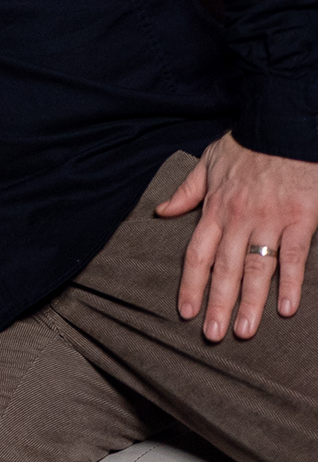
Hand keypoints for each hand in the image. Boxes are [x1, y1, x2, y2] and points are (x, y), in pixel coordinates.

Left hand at [156, 132, 317, 340]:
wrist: (282, 126)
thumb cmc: (247, 146)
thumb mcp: (207, 163)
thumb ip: (186, 192)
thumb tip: (160, 212)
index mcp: (214, 208)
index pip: (196, 254)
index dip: (190, 284)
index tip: (185, 311)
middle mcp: (237, 219)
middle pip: (224, 268)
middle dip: (217, 303)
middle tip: (212, 335)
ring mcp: (269, 220)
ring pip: (256, 267)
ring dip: (250, 302)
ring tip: (243, 331)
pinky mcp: (300, 218)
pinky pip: (294, 255)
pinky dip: (291, 283)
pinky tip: (287, 308)